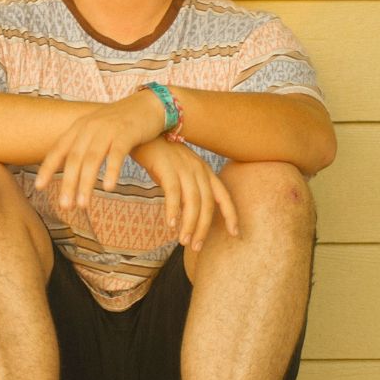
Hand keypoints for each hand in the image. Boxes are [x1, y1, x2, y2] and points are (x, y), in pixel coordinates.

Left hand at [35, 89, 164, 208]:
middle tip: (65, 206)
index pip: (59, 149)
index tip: (39, 188)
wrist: (149, 104)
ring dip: (86, 183)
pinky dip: (111, 171)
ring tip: (83, 205)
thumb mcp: (96, 129)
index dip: (47, 168)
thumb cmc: (121, 122)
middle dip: (68, 184)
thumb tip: (68, 167)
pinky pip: (117, 154)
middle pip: (75, 159)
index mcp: (80, 127)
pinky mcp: (127, 133)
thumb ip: (82, 144)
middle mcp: (91, 127)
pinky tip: (108, 188)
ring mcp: (108, 129)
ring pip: (92, 159)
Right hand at [131, 137, 238, 251]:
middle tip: (196, 247)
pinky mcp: (167, 168)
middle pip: (207, 204)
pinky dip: (173, 211)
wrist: (144, 132)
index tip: (235, 233)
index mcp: (205, 171)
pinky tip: (171, 225)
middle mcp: (198, 170)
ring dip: (188, 224)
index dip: (231, 215)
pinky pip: (173, 193)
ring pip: (192, 202)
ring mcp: (184, 168)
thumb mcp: (182, 170)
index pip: (223, 196)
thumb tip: (188, 213)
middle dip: (203, 228)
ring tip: (183, 241)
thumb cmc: (162, 156)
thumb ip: (189, 188)